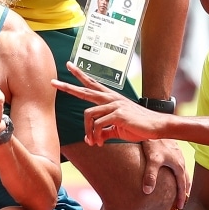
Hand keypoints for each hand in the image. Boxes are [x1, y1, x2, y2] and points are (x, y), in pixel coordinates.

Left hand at [53, 63, 168, 144]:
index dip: (80, 76)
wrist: (156, 127)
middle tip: (53, 82)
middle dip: (68, 87)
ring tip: (93, 142)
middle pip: (85, 90)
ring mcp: (114, 105)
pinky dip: (96, 136)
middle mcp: (111, 98)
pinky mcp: (118, 114)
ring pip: (89, 114)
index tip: (70, 66)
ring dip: (88, 131)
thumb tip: (93, 138)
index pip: (92, 84)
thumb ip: (105, 131)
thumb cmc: (138, 126)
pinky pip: (99, 125)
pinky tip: (99, 143)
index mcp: (111, 98)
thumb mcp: (118, 128)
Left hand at [143, 138, 189, 209]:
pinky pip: (177, 165)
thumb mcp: (152, 160)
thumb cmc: (154, 142)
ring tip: (178, 189)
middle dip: (184, 191)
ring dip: (181, 181)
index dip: (181, 197)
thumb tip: (148, 192)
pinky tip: (170, 172)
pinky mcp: (172, 149)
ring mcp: (177, 154)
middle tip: (182, 202)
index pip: (182, 185)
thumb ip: (150, 176)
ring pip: (182, 172)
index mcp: (178, 165)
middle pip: (185, 179)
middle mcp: (180, 160)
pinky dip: (176, 172)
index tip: (180, 208)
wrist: (153, 125)